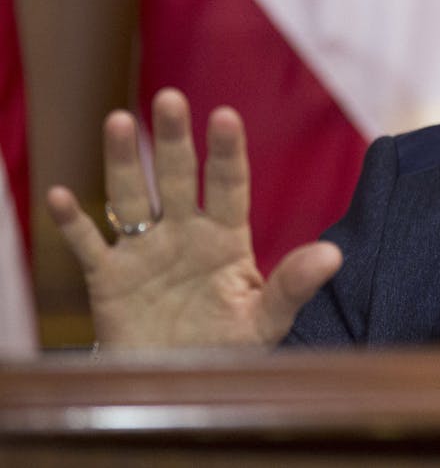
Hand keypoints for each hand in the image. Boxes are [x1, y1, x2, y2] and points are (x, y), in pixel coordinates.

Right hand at [46, 89, 342, 348]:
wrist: (181, 384)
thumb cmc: (230, 347)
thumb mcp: (266, 320)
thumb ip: (294, 286)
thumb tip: (334, 254)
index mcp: (227, 238)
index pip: (229, 185)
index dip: (226, 152)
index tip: (226, 116)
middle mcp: (184, 233)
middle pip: (177, 178)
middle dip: (173, 139)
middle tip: (169, 97)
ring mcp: (145, 251)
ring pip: (130, 197)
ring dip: (122, 162)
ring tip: (118, 120)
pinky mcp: (109, 279)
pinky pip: (88, 245)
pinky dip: (72, 223)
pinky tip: (61, 197)